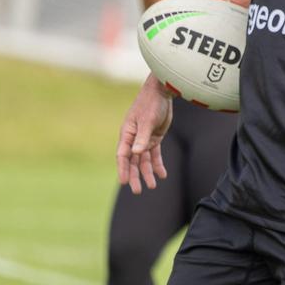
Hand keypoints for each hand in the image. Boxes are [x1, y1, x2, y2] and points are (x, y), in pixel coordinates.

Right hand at [116, 74, 173, 193]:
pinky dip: (158, 164)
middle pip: (133, 161)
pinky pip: (155, 154)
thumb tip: (136, 153)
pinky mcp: (154, 138)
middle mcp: (134, 139)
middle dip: (135, 176)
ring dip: (147, 173)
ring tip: (153, 186)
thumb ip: (142, 137)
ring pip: (144, 160)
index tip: (124, 182)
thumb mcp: (147, 121)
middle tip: (137, 191)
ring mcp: (144, 139)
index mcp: (127, 134)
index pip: (122, 155)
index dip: (123, 169)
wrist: (162, 93)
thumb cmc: (151, 104)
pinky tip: (162, 174)